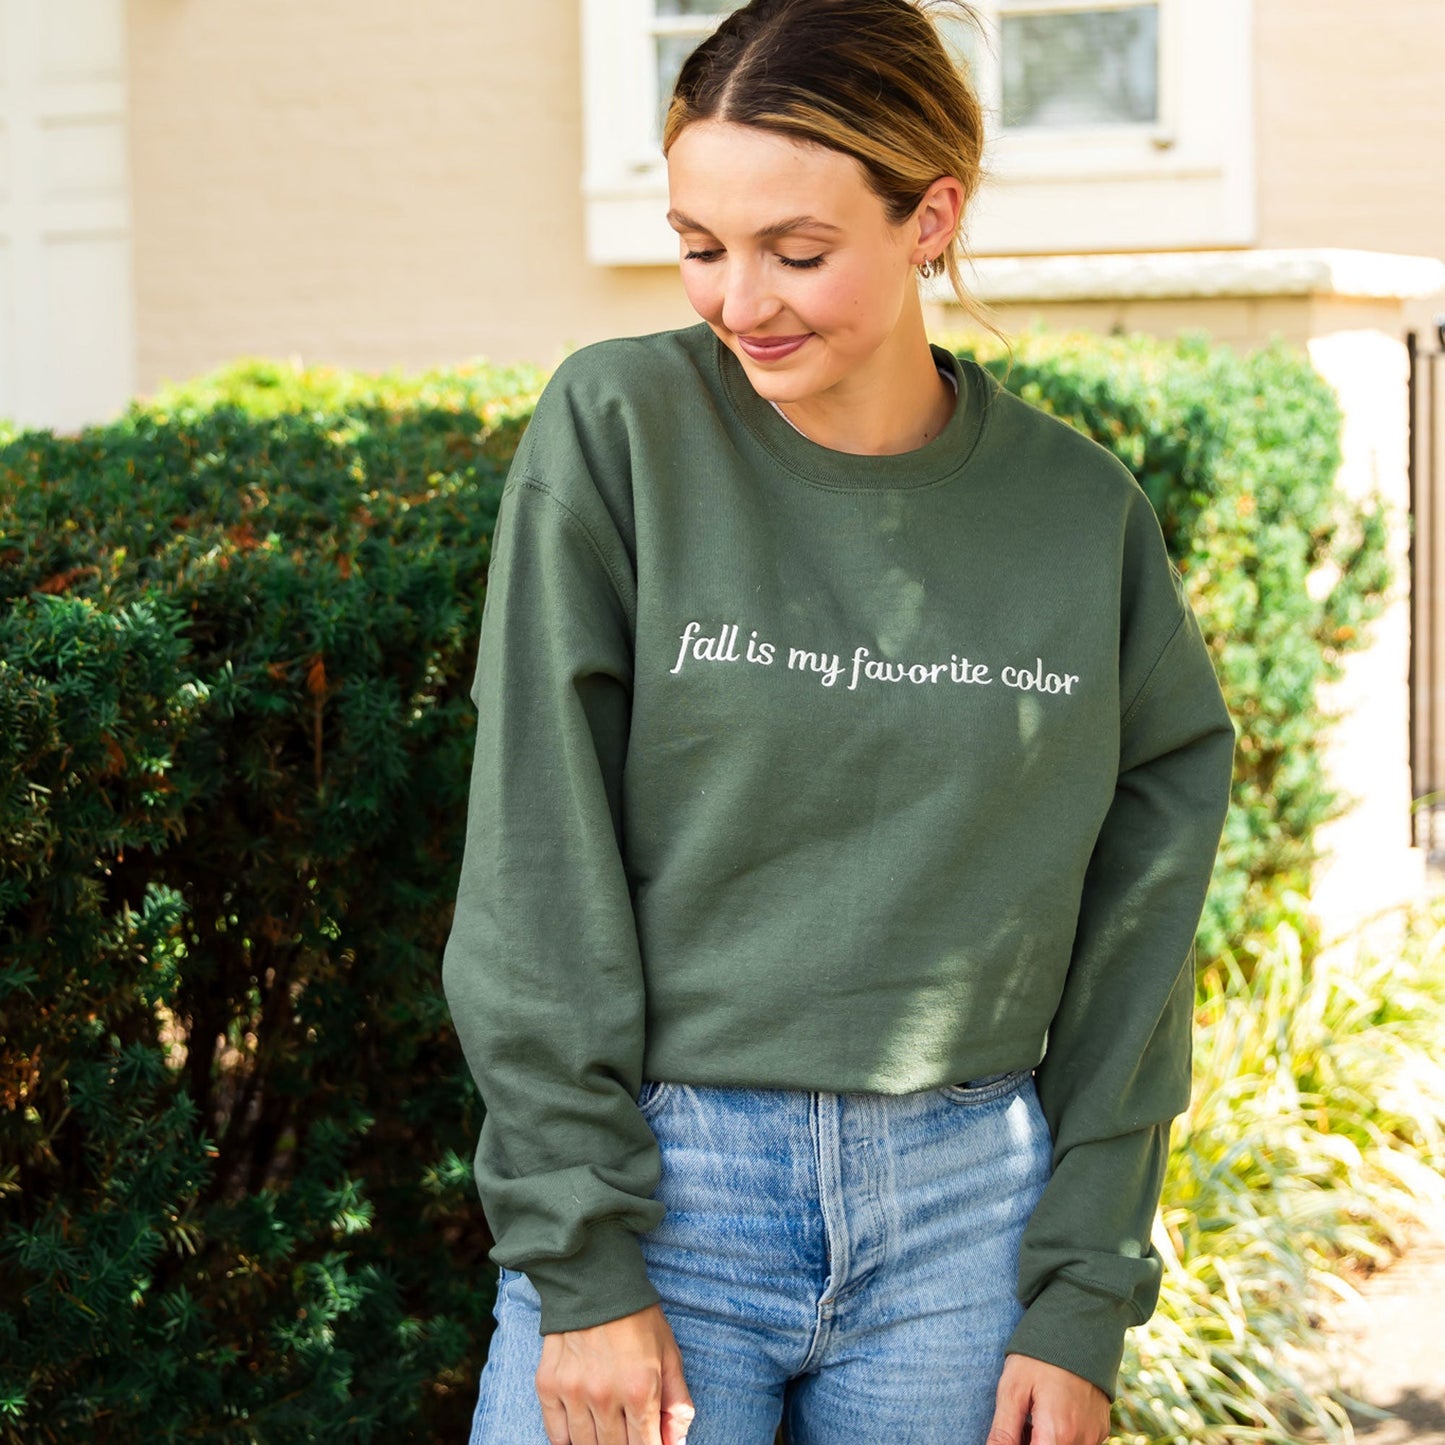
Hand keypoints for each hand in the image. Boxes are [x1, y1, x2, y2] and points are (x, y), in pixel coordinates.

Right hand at [535, 1302, 695, 1444]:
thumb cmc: (637, 1319)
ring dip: (598, 1442)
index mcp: (640, 1389)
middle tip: (627, 1428)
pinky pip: (556, 1435)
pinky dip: (569, 1439)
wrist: (593, 1282)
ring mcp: (573, 1392)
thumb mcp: (669, 1355)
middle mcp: (604, 1395)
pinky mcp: (548, 1386)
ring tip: (607, 1426)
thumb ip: (677, 1404)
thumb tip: (676, 1444)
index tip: (649, 1442)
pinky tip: (582, 1426)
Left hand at [986, 1352, 1111, 1444]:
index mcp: (1057, 1434)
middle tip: (1018, 1424)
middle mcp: (1081, 1441)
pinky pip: (1078, 1443)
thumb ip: (1003, 1432)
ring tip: (1032, 1416)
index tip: (1011, 1432)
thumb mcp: (1013, 1389)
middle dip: (1030, 1442)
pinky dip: (1061, 1437)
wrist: (1078, 1327)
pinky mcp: (1101, 1429)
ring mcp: (1094, 1436)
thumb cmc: (1040, 1356)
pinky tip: (1049, 1414)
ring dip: (1045, 1441)